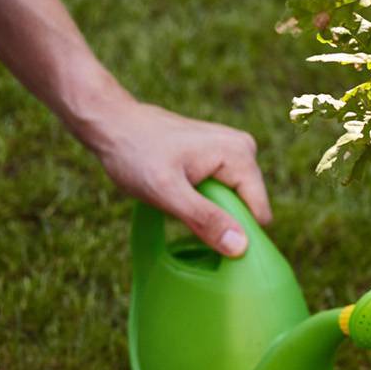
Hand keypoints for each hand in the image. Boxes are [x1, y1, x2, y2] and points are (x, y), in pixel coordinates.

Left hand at [85, 99, 271, 256]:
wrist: (112, 122)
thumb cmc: (134, 152)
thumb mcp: (166, 192)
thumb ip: (205, 219)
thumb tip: (241, 247)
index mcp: (241, 155)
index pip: (258, 214)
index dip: (234, 233)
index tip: (201, 234)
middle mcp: (245, 149)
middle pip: (247, 207)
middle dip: (219, 218)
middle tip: (181, 209)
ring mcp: (234, 150)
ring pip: (235, 201)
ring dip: (209, 209)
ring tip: (178, 195)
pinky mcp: (222, 154)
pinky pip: (224, 190)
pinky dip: (204, 198)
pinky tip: (180, 188)